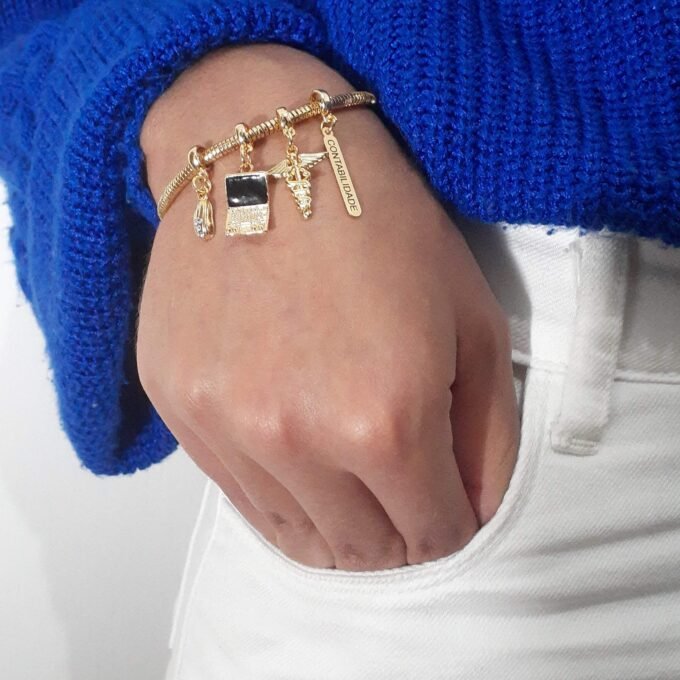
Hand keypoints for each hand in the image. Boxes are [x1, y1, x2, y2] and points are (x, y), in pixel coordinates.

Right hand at [137, 45, 518, 569]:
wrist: (266, 157)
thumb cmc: (380, 224)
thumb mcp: (473, 320)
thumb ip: (489, 436)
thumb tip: (473, 509)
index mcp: (386, 419)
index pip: (431, 536)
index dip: (449, 526)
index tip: (446, 503)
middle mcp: (296, 437)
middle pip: (361, 551)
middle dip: (396, 536)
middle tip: (401, 496)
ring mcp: (225, 424)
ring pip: (295, 537)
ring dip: (335, 525)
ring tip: (348, 478)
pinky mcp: (180, 407)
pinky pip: (238, 495)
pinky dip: (278, 492)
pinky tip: (296, 453)